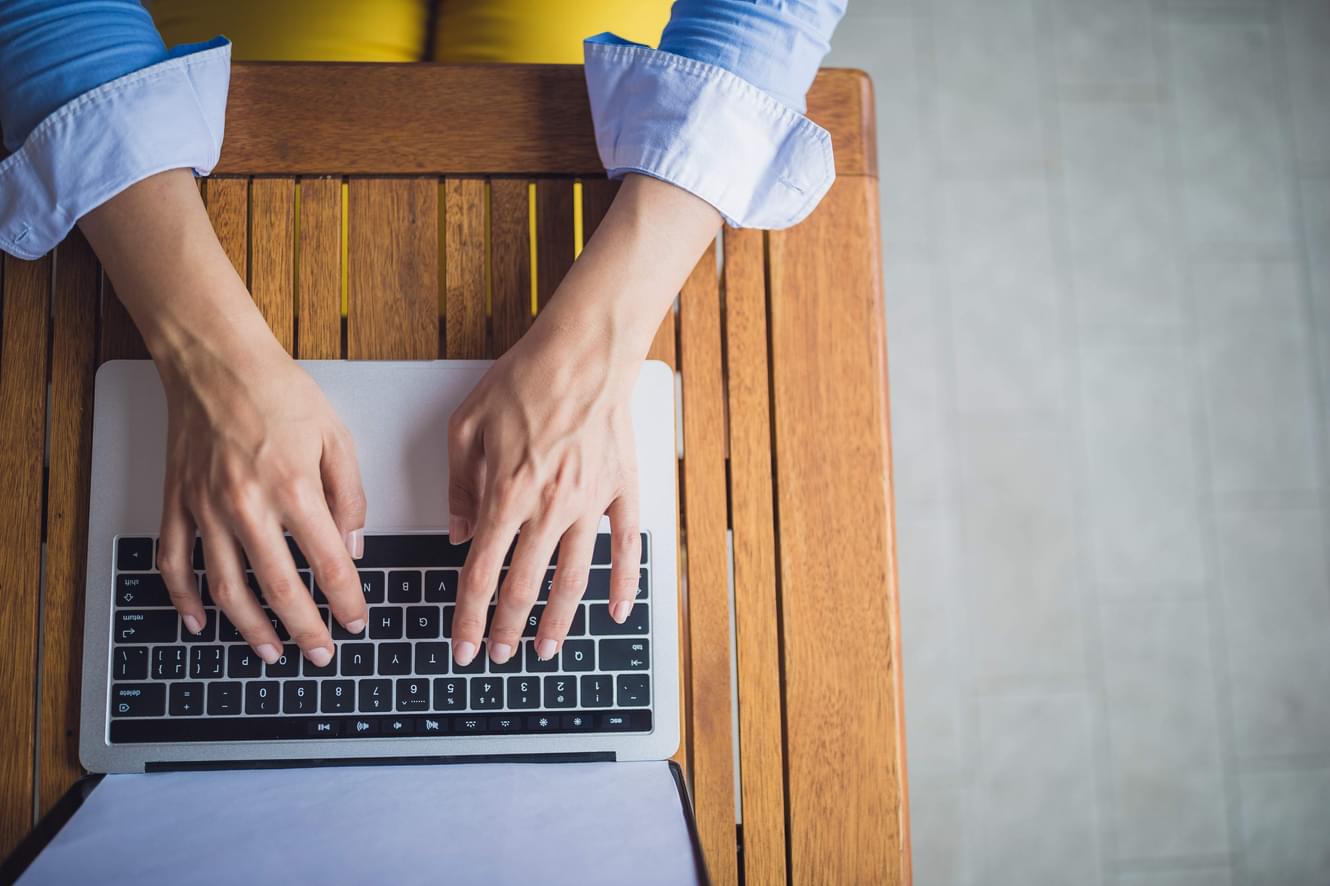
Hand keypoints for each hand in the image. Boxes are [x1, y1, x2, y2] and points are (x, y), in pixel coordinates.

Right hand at [154, 340, 367, 667]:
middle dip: (305, 630)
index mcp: (294, 489)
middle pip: (280, 588)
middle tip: (320, 654)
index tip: (355, 622)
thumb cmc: (279, 392)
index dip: (346, 601)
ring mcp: (206, 508)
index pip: (330, 564)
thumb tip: (355, 545)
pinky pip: (175, 562)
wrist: (216, 361)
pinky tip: (200, 622)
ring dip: (250, 628)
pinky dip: (184, 598)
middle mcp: (247, 505)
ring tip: (272, 651)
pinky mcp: (177, 502)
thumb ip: (350, 496)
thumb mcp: (336, 437)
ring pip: (226, 587)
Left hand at [447, 323, 641, 665]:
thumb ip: (458, 486)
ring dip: (559, 621)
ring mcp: (591, 503)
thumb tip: (458, 535)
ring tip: (548, 649)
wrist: (584, 351)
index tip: (464, 646)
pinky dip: (624, 585)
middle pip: (524, 586)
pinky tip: (617, 613)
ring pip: (574, 579)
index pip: (481, 574)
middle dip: (508, 630)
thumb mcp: (466, 426)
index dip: (470, 618)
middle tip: (500, 656)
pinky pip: (626, 547)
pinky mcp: (623, 491)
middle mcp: (549, 507)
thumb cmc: (525, 379)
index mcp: (506, 494)